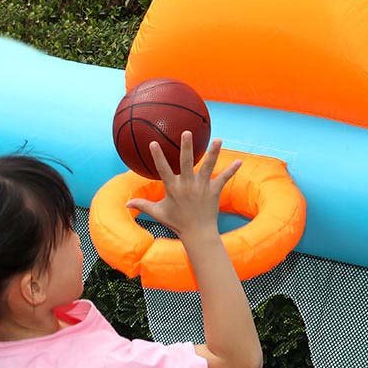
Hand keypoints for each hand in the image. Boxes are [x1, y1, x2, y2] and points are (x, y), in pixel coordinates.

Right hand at [125, 133, 241, 239]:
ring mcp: (202, 188)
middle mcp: (187, 186)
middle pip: (187, 163)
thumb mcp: (158, 213)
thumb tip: (127, 204)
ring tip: (218, 140)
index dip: (158, 157)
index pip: (163, 170)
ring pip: (208, 167)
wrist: (197, 234)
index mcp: (173, 188)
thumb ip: (143, 206)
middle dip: (187, 148)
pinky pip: (223, 179)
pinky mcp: (214, 192)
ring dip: (214, 153)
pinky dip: (232, 171)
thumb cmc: (177, 223)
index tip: (154, 143)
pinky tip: (239, 161)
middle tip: (186, 133)